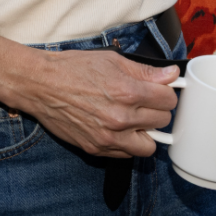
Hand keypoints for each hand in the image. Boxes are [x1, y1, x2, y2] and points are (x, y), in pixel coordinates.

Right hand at [21, 49, 179, 157]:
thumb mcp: (114, 60)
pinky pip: (127, 155)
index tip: (161, 89)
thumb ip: (146, 71)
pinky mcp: (96, 149)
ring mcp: (108, 137)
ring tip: (138, 118)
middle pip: (162, 122)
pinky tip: (121, 128)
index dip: (167, 92)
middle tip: (148, 100)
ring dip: (148, 132)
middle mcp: (120, 118)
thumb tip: (172, 74)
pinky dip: (129, 143)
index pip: (168, 100)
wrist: (43, 85)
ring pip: (149, 146)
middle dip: (159, 109)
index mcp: (127, 91)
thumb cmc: (76, 68)